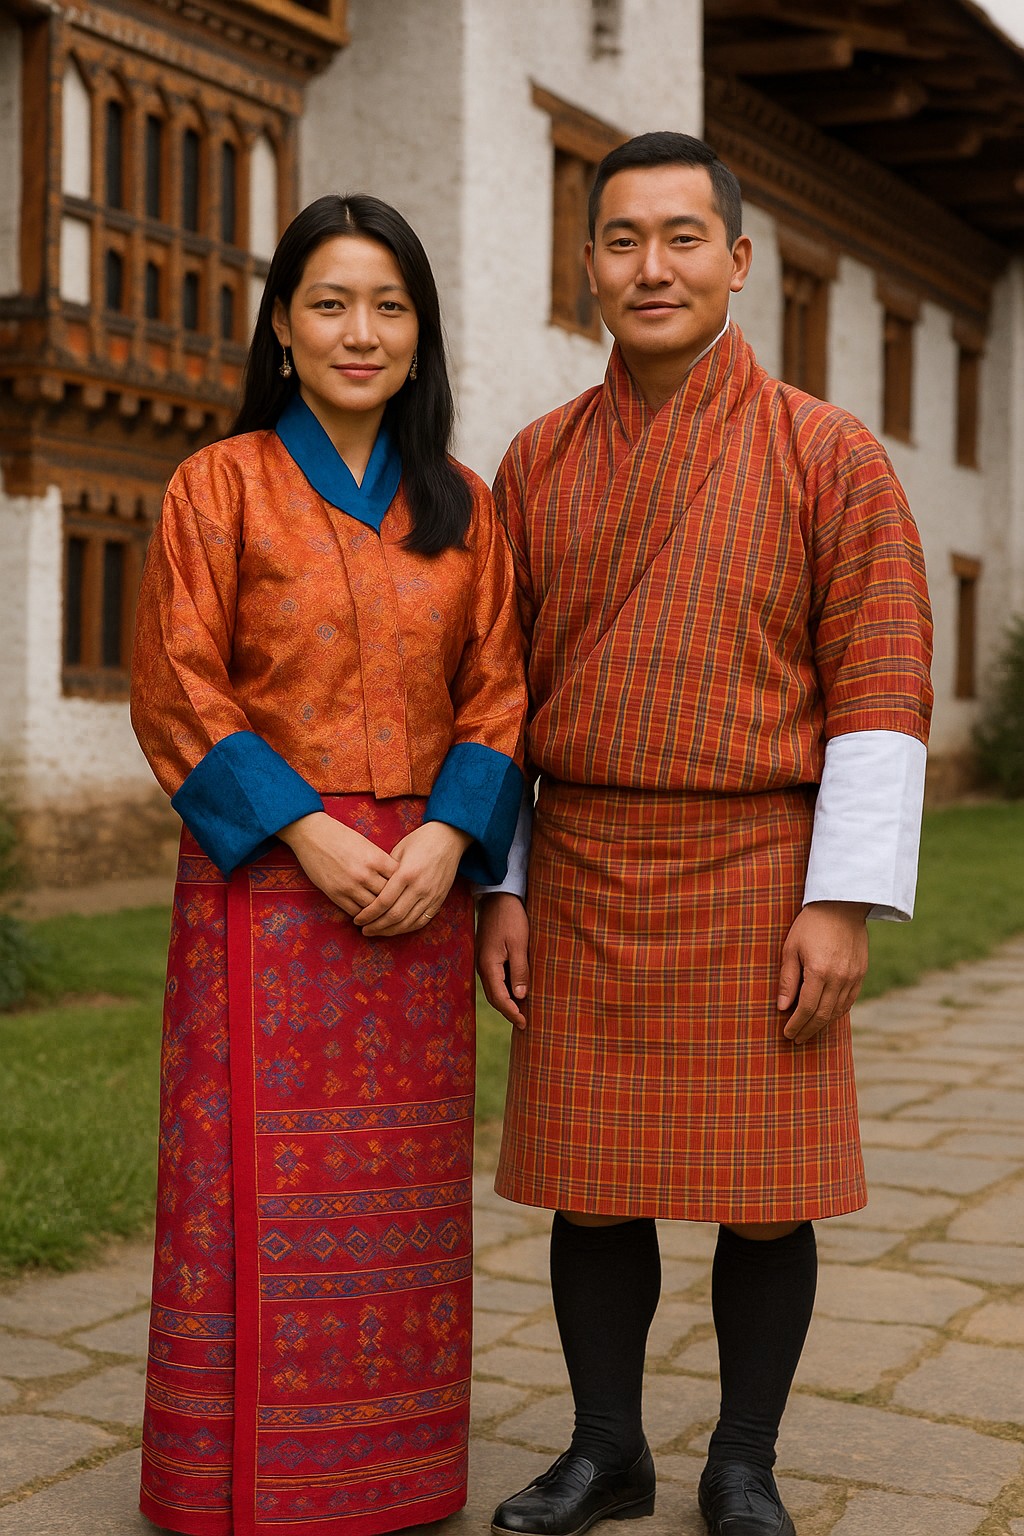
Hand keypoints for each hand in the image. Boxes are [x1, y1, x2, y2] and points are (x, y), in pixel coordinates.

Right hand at [277, 811, 397, 916]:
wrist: (313, 834)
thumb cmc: (342, 837)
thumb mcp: (367, 845)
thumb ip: (381, 862)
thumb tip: (395, 879)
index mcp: (376, 859)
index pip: (399, 880)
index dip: (402, 887)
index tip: (403, 891)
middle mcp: (365, 874)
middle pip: (388, 897)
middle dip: (393, 902)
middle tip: (397, 908)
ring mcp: (350, 886)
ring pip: (373, 908)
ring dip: (378, 913)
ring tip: (382, 916)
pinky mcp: (336, 894)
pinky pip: (355, 912)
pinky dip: (363, 916)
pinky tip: (366, 916)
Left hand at [354, 821, 472, 937]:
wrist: (448, 838)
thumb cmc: (420, 841)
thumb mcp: (398, 851)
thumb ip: (385, 872)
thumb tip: (369, 890)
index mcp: (406, 873)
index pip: (383, 902)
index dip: (368, 915)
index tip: (357, 919)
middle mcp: (420, 887)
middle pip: (394, 916)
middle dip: (376, 926)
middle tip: (364, 930)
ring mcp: (431, 896)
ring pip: (408, 923)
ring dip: (390, 931)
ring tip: (377, 931)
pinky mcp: (439, 900)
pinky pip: (422, 921)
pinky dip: (407, 928)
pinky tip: (395, 928)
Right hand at [476, 893, 528, 1029]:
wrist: (498, 896)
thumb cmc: (511, 917)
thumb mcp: (520, 944)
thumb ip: (520, 971)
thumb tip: (520, 996)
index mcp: (489, 965)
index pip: (499, 998)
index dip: (512, 1013)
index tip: (524, 1024)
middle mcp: (482, 966)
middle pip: (494, 997)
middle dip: (508, 1011)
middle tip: (523, 1023)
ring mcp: (483, 960)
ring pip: (494, 988)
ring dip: (506, 1000)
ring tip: (521, 1011)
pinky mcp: (487, 955)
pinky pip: (495, 978)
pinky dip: (505, 988)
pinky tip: (516, 990)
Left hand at [778, 900, 869, 1044]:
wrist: (842, 905)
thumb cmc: (810, 924)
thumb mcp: (791, 948)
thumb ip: (788, 979)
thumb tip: (783, 1007)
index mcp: (819, 972)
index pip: (807, 1009)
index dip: (796, 1024)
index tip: (788, 1033)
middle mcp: (839, 978)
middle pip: (823, 1015)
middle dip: (808, 1029)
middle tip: (797, 1038)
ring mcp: (853, 977)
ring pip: (838, 1011)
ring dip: (823, 1024)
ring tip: (809, 1029)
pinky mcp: (861, 973)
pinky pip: (849, 1001)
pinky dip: (837, 1012)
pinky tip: (827, 1015)